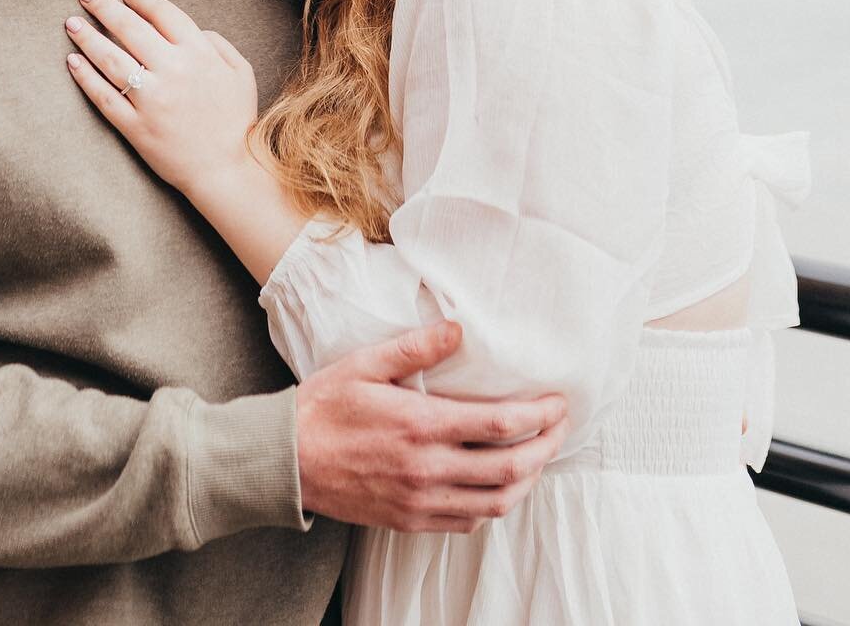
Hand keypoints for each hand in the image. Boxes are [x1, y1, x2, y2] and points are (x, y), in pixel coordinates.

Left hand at [65, 0, 259, 203]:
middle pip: (130, 29)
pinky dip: (86, 78)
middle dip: (104, 6)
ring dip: (87, 37)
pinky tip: (73, 62)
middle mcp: (172, 71)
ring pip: (111, 59)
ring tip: (72, 23)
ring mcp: (151, 100)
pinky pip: (104, 97)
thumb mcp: (241, 73)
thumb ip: (218, 44)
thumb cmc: (235, 120)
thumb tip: (195, 30)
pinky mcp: (135, 126)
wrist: (225, 170)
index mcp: (198, 54)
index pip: (164, 14)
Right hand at [296, 319, 568, 532]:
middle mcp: (428, 468)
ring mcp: (421, 500)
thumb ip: (415, 348)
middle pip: (511, 468)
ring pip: (496, 502)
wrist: (289, 461)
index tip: (557, 402)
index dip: (539, 415)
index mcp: (421, 425)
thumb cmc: (325, 406)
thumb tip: (458, 330)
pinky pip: (468, 521)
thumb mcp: (366, 364)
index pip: (500, 424)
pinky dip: (494, 504)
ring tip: (539, 456)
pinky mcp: (411, 521)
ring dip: (528, 480)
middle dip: (547, 448)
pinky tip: (498, 485)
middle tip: (561, 427)